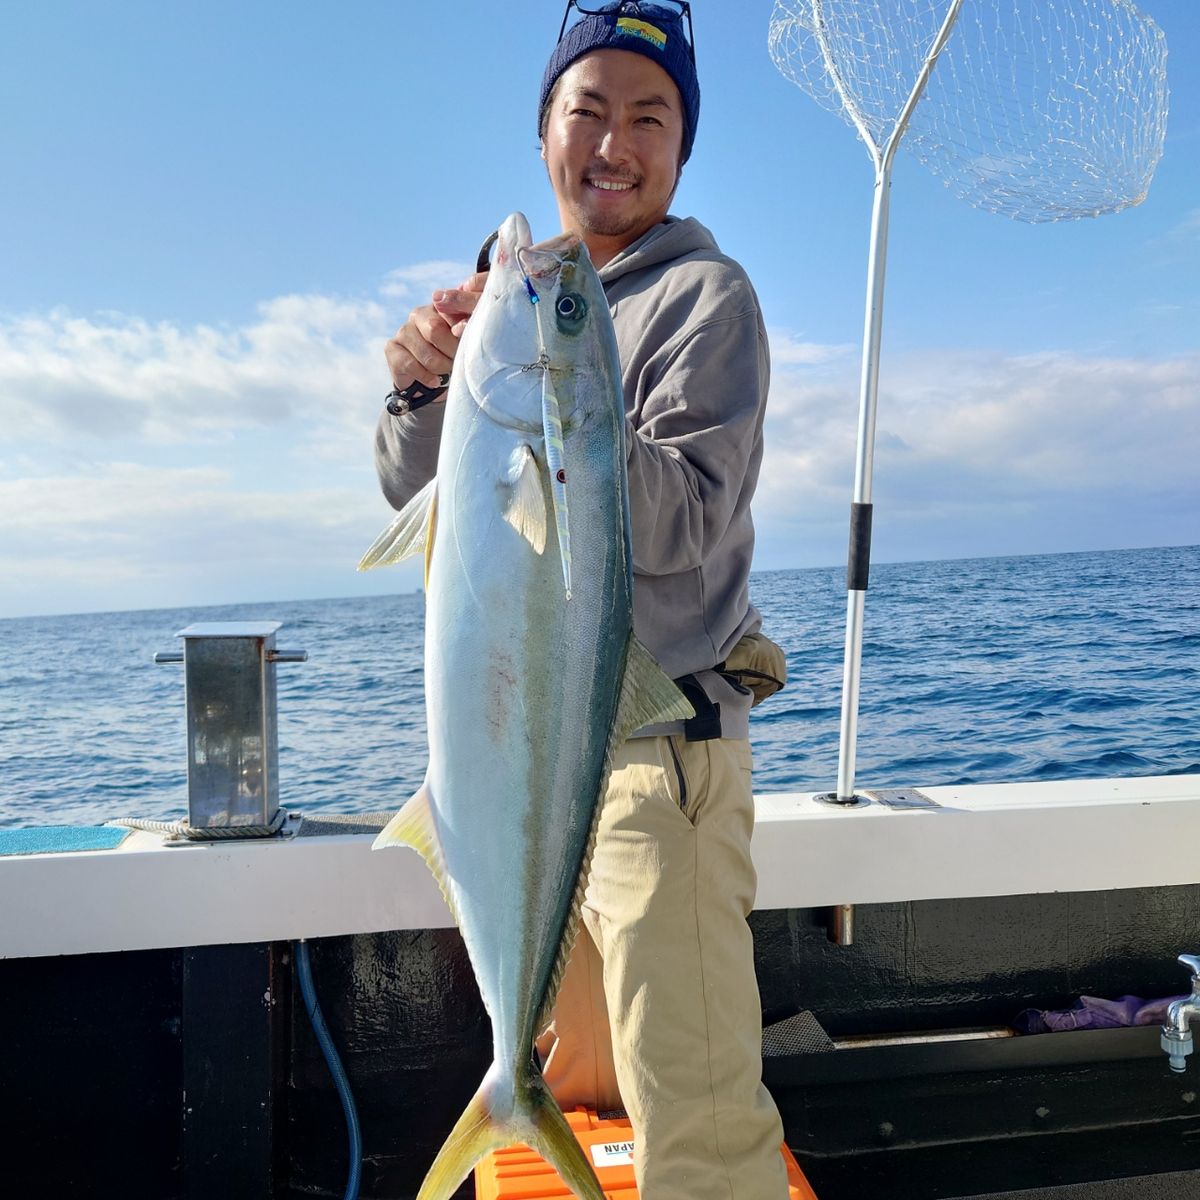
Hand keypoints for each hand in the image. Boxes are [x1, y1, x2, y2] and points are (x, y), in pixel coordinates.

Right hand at [385, 271, 488, 395]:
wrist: (432, 383)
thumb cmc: (453, 358)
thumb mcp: (464, 343)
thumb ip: (467, 331)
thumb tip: (470, 328)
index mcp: (440, 307)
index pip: (451, 310)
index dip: (461, 330)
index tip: (469, 344)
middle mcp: (419, 314)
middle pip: (435, 330)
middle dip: (451, 352)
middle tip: (457, 362)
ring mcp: (403, 330)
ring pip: (425, 352)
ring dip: (440, 368)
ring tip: (446, 373)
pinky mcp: (392, 348)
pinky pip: (411, 365)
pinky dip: (426, 377)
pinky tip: (434, 381)